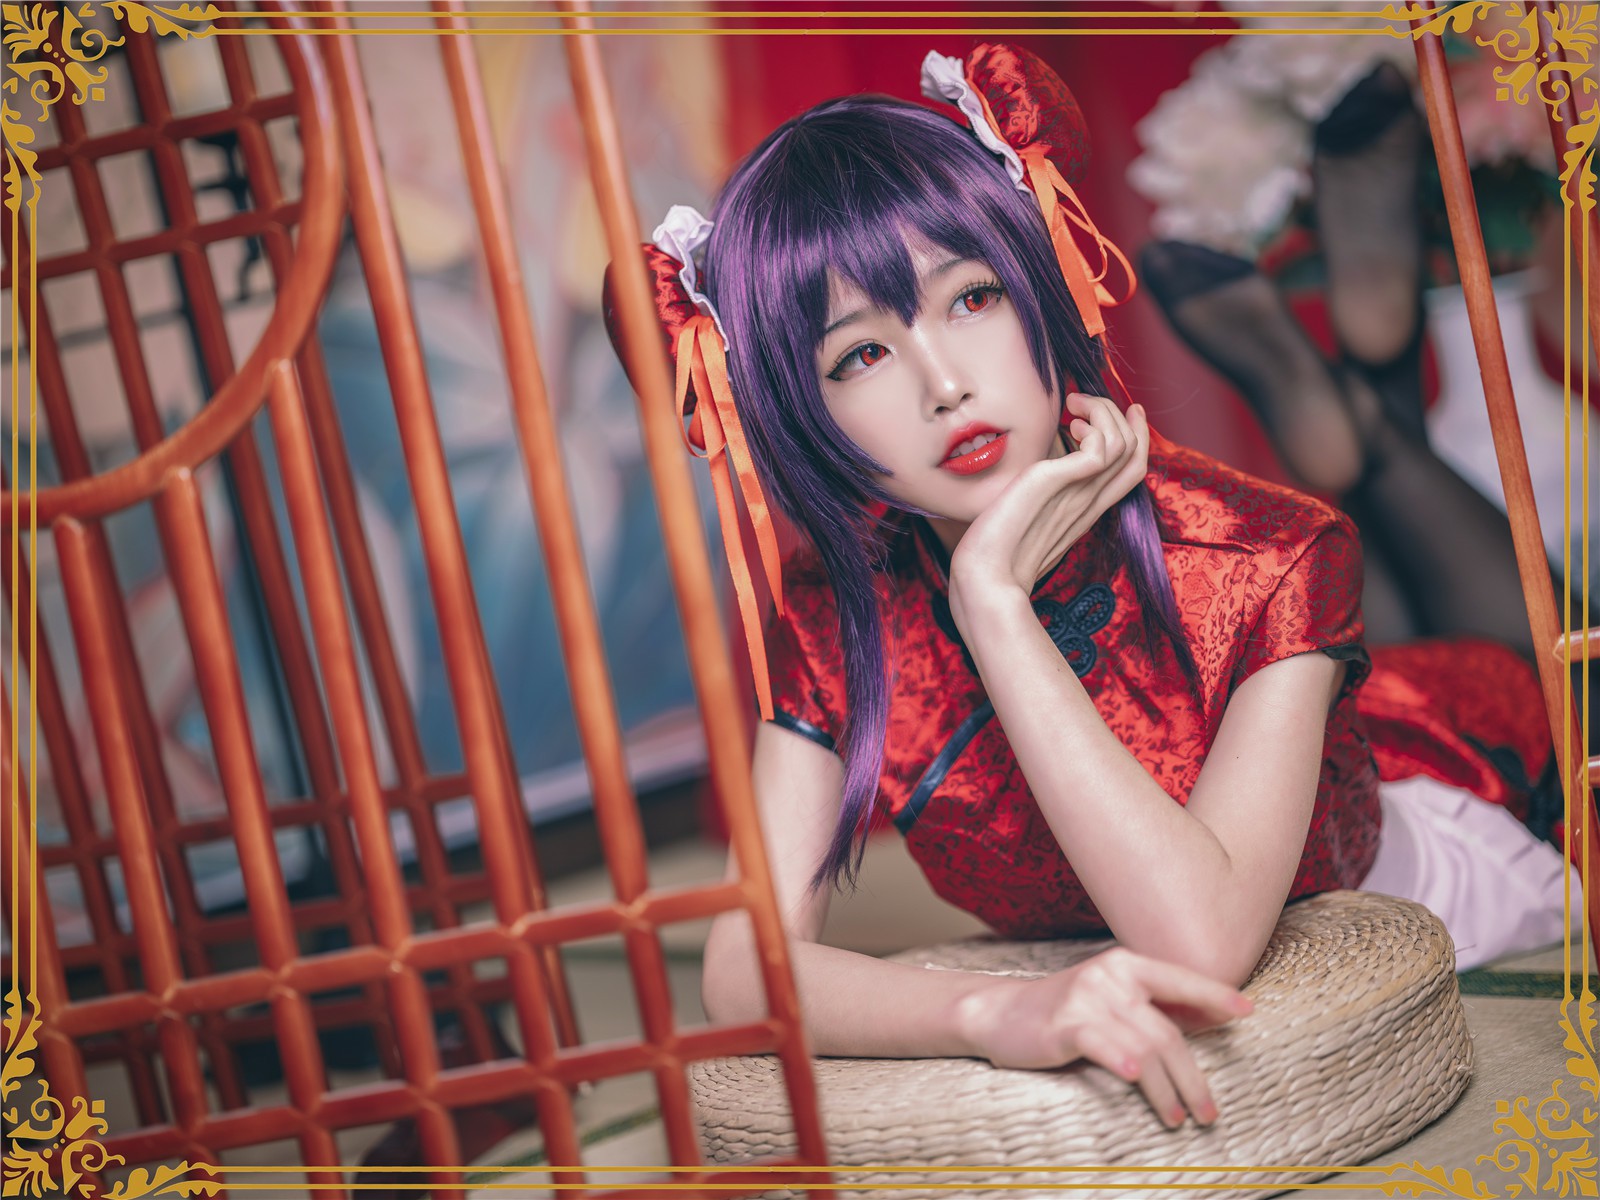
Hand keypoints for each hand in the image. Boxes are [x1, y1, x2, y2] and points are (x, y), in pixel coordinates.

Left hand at [947, 394, 1148, 635]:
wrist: (984, 576)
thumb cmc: (995, 549)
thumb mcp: (1026, 512)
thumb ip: (1041, 493)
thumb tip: (1037, 470)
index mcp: (1085, 509)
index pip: (1131, 469)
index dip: (1136, 435)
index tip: (1126, 410)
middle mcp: (1089, 500)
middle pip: (1136, 454)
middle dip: (1123, 417)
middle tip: (1084, 401)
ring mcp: (1079, 493)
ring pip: (1124, 444)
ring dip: (1104, 412)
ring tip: (1072, 408)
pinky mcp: (1060, 483)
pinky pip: (1103, 447)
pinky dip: (1093, 424)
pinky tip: (1067, 424)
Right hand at [956, 946, 1251, 1127]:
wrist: (1000, 1013)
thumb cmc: (1065, 1013)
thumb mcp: (1112, 1000)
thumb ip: (1152, 1008)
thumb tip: (1213, 1021)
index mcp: (1126, 964)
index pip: (1181, 979)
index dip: (1215, 995)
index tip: (1246, 1012)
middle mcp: (1110, 975)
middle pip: (1168, 1031)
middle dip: (1193, 1076)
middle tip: (1209, 1112)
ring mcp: (1087, 997)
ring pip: (1145, 1047)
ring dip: (1167, 1089)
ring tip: (1179, 1117)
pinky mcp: (1065, 1023)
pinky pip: (1103, 1044)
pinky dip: (1123, 1061)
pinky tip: (1135, 1078)